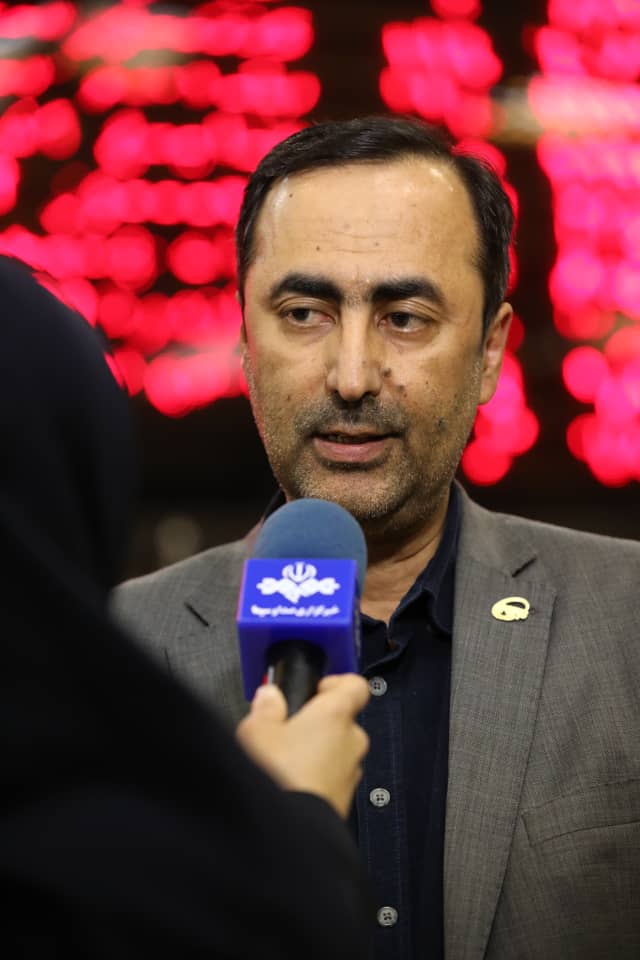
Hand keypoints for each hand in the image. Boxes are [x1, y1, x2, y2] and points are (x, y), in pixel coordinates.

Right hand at [236, 674, 369, 818]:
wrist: (289, 832)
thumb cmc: (279, 777)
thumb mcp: (257, 731)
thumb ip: (266, 707)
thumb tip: (270, 697)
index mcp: (336, 714)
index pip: (355, 686)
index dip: (337, 683)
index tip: (317, 688)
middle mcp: (352, 741)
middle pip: (342, 720)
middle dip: (318, 723)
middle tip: (290, 727)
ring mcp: (351, 773)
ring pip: (338, 752)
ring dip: (317, 752)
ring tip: (284, 760)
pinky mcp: (345, 800)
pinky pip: (333, 778)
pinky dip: (317, 777)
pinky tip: (290, 784)